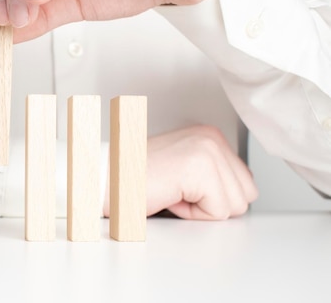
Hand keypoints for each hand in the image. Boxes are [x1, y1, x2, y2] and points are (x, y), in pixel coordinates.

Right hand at [104, 125, 258, 219]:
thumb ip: (215, 178)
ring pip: (234, 205)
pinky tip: (169, 196)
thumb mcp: (184, 173)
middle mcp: (212, 138)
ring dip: (199, 209)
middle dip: (210, 204)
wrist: (106, 182)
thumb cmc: (135, 181)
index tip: (180, 187)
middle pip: (245, 195)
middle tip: (175, 191)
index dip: (211, 198)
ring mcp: (207, 150)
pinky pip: (217, 212)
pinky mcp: (199, 168)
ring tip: (171, 192)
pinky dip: (191, 214)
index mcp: (210, 136)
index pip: (245, 184)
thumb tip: (240, 196)